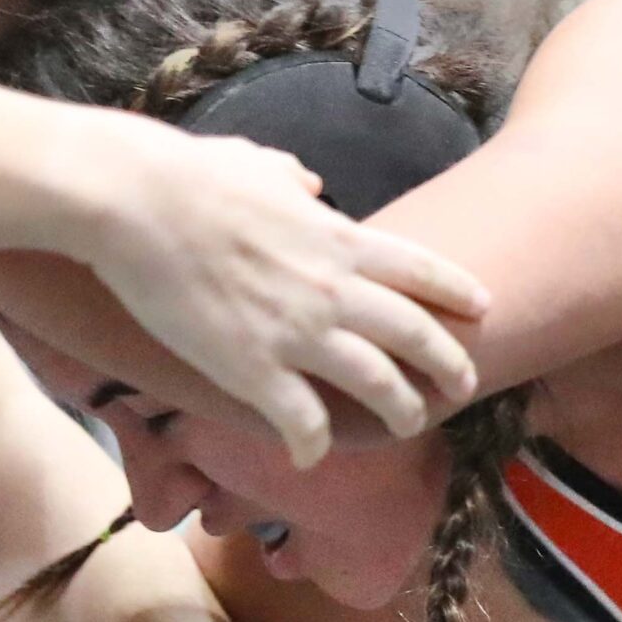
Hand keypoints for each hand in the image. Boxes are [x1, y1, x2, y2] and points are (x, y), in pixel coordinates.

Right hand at [79, 117, 490, 467]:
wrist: (137, 202)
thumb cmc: (191, 176)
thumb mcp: (259, 163)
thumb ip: (293, 179)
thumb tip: (309, 184)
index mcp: (338, 238)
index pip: (420, 269)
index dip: (458, 291)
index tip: (484, 307)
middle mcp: (334, 289)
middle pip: (415, 335)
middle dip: (449, 364)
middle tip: (465, 385)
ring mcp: (299, 333)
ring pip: (377, 385)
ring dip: (400, 411)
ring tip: (409, 427)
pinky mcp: (254, 370)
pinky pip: (303, 423)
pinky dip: (314, 445)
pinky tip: (311, 458)